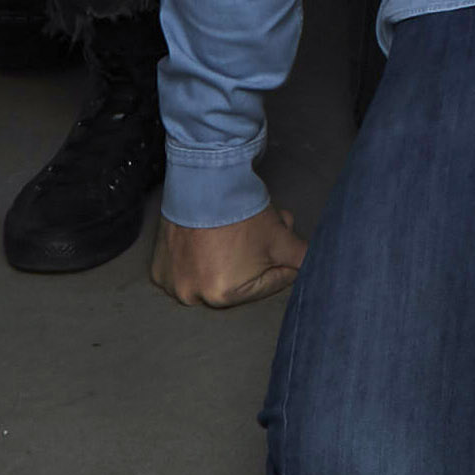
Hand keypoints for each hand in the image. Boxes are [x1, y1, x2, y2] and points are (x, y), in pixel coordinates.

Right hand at [153, 209, 307, 309]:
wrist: (205, 178)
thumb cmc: (241, 211)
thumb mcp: (281, 239)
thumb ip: (302, 260)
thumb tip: (316, 270)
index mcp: (223, 296)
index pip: (268, 283)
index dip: (281, 260)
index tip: (282, 242)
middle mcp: (193, 295)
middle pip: (241, 279)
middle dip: (259, 256)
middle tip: (265, 229)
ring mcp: (172, 282)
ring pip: (216, 273)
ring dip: (231, 256)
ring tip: (240, 229)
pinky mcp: (159, 268)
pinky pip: (188, 268)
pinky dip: (201, 256)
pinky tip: (211, 235)